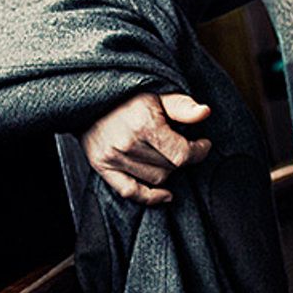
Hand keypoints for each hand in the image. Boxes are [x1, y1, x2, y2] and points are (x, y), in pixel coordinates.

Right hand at [80, 91, 213, 204]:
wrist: (88, 99)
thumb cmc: (126, 97)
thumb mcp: (157, 95)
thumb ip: (182, 106)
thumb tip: (204, 113)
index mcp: (145, 124)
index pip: (182, 153)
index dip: (198, 151)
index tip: (203, 145)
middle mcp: (128, 143)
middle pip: (170, 167)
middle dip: (181, 158)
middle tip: (180, 146)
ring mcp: (114, 157)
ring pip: (155, 179)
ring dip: (167, 171)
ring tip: (166, 156)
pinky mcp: (102, 166)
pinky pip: (130, 191)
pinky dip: (150, 197)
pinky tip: (165, 194)